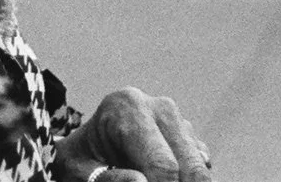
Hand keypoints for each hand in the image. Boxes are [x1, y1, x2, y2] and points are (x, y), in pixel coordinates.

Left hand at [54, 88, 210, 181]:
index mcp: (127, 107)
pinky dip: (186, 180)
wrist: (86, 150)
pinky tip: (157, 177)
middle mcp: (159, 107)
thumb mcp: (81, 172)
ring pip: (199, 166)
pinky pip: (200, 166)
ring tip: (151, 179)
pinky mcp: (188, 136)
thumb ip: (108, 179)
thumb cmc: (79, 162)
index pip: (162, 164)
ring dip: (183, 181)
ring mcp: (177, 119)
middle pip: (188, 165)